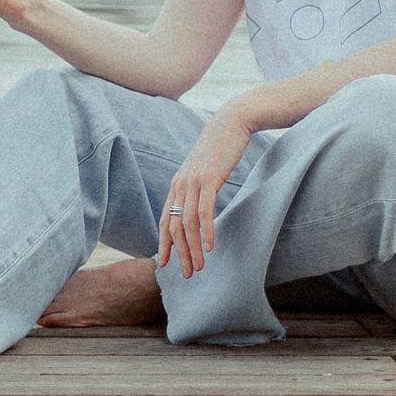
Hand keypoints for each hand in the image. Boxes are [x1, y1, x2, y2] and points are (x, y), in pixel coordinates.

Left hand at [156, 98, 257, 276]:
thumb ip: (197, 188)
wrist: (231, 122)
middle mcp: (180, 184)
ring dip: (193, 248)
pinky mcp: (208, 178)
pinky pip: (204, 210)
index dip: (163, 243)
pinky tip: (209, 246)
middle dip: (179, 253)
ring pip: (187, 222)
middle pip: (174, 227)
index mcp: (177, 185)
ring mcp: (192, 181)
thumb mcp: (204, 170)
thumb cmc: (221, 148)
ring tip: (200, 266)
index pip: (165, 219)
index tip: (164, 264)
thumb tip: (198, 207)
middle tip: (187, 274)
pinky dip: (205, 231)